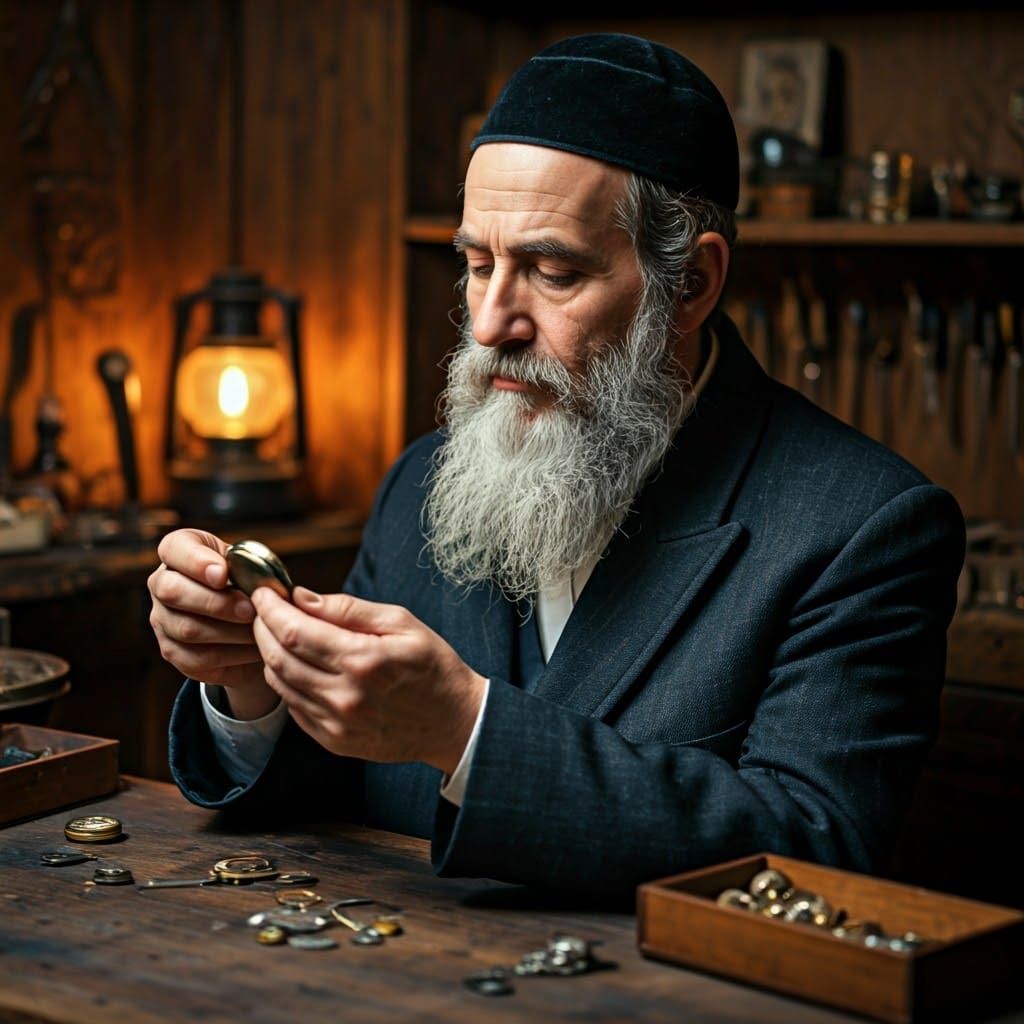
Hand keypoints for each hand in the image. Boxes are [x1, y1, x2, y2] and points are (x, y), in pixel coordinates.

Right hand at [148, 528, 276, 718]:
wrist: (246, 616)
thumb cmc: (247, 580)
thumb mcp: (249, 563)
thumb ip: (249, 567)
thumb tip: (261, 588)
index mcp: (178, 552)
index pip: (173, 548)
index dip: (195, 561)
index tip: (223, 574)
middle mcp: (161, 584)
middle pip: (172, 591)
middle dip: (215, 602)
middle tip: (249, 609)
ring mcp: (162, 620)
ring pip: (186, 629)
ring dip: (229, 632)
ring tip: (260, 630)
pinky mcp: (173, 652)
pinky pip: (196, 658)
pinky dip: (231, 655)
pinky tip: (253, 648)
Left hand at [249, 586, 486, 773]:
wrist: (455, 722)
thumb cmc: (433, 666)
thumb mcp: (401, 623)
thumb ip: (348, 609)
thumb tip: (302, 597)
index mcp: (362, 660)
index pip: (293, 631)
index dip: (270, 609)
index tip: (264, 593)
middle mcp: (344, 695)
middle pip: (278, 658)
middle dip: (263, 628)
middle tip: (265, 610)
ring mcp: (337, 724)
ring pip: (280, 685)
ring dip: (271, 655)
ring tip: (281, 635)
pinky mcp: (335, 742)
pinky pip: (294, 708)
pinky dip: (288, 683)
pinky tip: (300, 667)